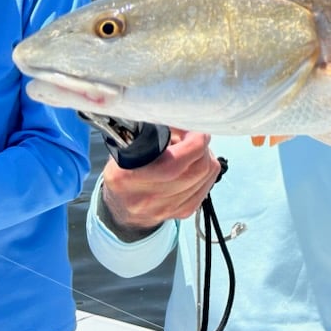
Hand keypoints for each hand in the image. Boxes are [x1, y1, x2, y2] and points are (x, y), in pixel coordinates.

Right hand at [100, 129, 222, 230]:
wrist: (122, 208)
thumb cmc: (125, 170)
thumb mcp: (126, 149)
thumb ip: (150, 133)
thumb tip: (180, 118)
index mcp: (127, 177)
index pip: (173, 162)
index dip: (193, 141)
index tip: (193, 130)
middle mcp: (147, 198)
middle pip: (197, 168)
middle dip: (202, 146)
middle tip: (195, 136)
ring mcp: (166, 209)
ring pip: (206, 174)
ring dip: (206, 156)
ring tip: (194, 149)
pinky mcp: (183, 212)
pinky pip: (208, 186)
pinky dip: (208, 170)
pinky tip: (196, 164)